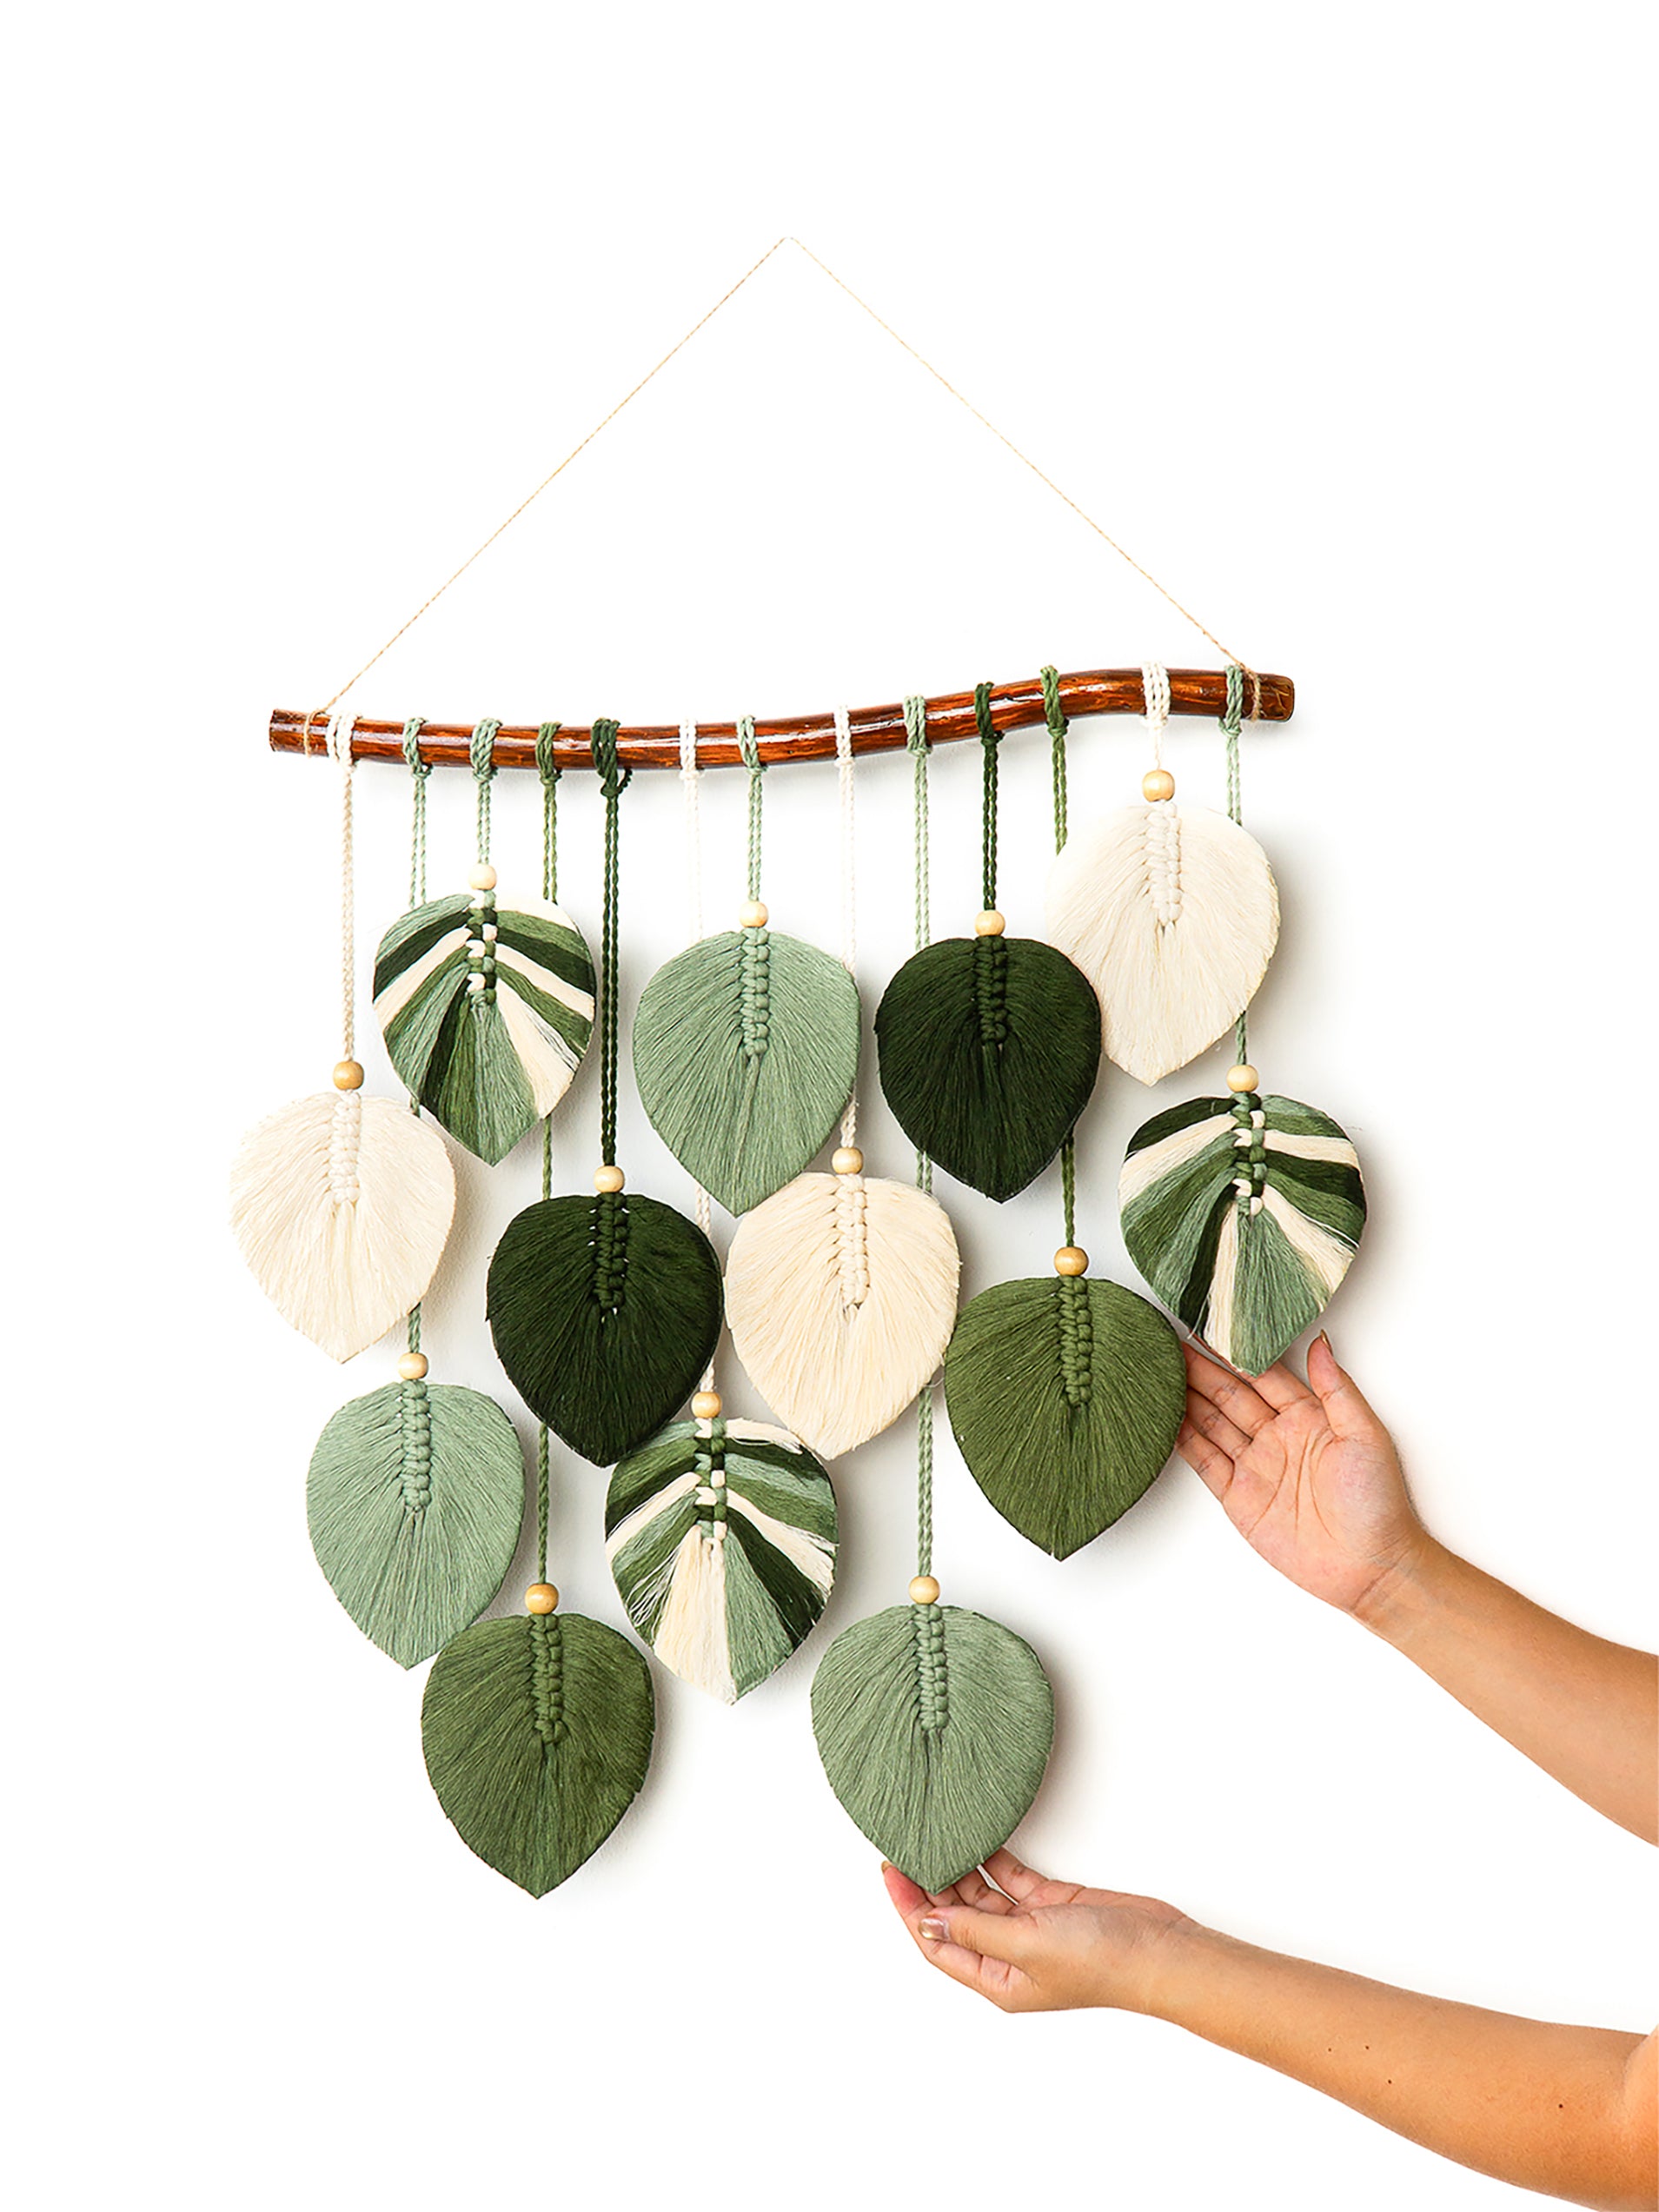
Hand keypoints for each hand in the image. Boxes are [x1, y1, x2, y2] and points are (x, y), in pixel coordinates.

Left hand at [881, 1849, 1191, 2013]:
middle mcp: (1010, 1956)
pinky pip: (1012, 1879)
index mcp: (997, 1979)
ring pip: (981, 1896)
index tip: (890, 1871)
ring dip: (959, 1869)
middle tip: (906, 1846)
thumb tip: (927, 1920)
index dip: (910, 1908)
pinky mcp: (1053, 1906)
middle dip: (929, 1884)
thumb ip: (974, 1929)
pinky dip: (994, 1859)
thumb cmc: (1101, 1962)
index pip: (937, 1942)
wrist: (1159, 1951)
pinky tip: (977, 1838)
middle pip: (954, 1916)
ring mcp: (1032, 1930)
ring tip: (934, 1837)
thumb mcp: (1025, 1944)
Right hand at [1179, 1333, 1430, 1621]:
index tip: (1210, 1327)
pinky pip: (1205, 1460)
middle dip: (1200, 1369)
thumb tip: (1320, 1340)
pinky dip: (1183, 1438)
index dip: (1235, 1353)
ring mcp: (1257, 1466)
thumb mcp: (1365, 1434)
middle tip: (1168, 1343)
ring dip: (1186, 1398)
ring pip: (1213, 1422)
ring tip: (1159, 1371)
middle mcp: (1278, 1436)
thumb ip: (1336, 1388)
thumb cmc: (1378, 1503)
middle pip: (1231, 1394)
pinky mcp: (1239, 1496)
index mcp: (1309, 1416)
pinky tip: (1166, 1416)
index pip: (1264, 1375)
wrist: (1369, 1567)